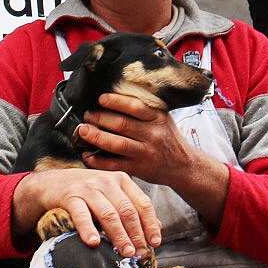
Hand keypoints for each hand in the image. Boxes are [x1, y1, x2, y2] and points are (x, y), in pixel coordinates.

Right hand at [13, 166, 159, 257]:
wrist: (52, 183)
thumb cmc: (88, 193)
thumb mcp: (112, 195)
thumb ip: (132, 207)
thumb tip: (157, 228)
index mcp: (122, 180)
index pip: (142, 203)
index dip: (150, 225)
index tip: (155, 243)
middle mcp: (107, 182)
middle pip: (127, 211)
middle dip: (136, 235)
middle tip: (139, 254)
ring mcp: (88, 188)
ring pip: (108, 214)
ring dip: (118, 236)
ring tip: (125, 253)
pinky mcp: (70, 196)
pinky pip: (81, 215)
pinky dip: (88, 229)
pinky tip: (93, 243)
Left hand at [78, 92, 200, 189]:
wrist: (184, 166)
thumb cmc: (169, 140)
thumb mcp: (163, 119)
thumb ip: (144, 111)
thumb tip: (115, 99)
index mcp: (158, 118)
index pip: (134, 106)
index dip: (115, 102)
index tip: (101, 99)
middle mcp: (153, 135)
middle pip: (122, 124)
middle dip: (100, 118)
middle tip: (86, 116)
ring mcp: (146, 153)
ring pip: (116, 144)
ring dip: (96, 136)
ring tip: (83, 131)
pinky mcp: (139, 169)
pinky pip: (114, 164)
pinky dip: (98, 161)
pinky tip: (87, 155)